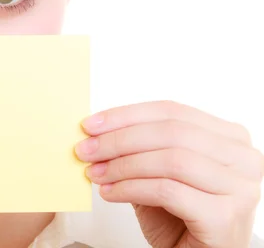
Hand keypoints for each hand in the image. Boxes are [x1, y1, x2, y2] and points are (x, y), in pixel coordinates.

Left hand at [76, 100, 263, 247]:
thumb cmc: (179, 218)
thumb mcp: (156, 173)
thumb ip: (138, 148)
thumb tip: (96, 130)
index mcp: (229, 138)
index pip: (171, 111)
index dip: (126, 115)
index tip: (90, 124)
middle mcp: (243, 159)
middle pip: (171, 132)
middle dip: (119, 139)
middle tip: (86, 149)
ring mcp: (240, 188)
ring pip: (171, 160)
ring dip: (123, 165)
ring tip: (95, 174)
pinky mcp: (225, 217)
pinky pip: (167, 191)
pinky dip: (131, 189)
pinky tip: (110, 193)